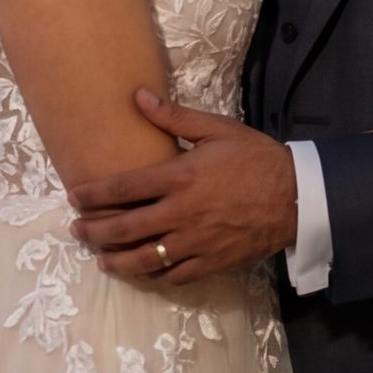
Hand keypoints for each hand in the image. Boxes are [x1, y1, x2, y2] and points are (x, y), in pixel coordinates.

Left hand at [67, 91, 297, 286]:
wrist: (297, 196)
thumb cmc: (256, 158)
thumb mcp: (217, 129)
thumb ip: (175, 116)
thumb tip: (137, 96)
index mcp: (180, 177)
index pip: (124, 188)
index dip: (94, 194)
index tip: (75, 196)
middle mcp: (181, 214)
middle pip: (125, 228)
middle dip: (94, 230)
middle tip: (76, 230)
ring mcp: (195, 243)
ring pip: (144, 259)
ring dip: (116, 260)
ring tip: (100, 258)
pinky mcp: (211, 262)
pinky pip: (174, 275)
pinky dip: (153, 275)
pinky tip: (142, 271)